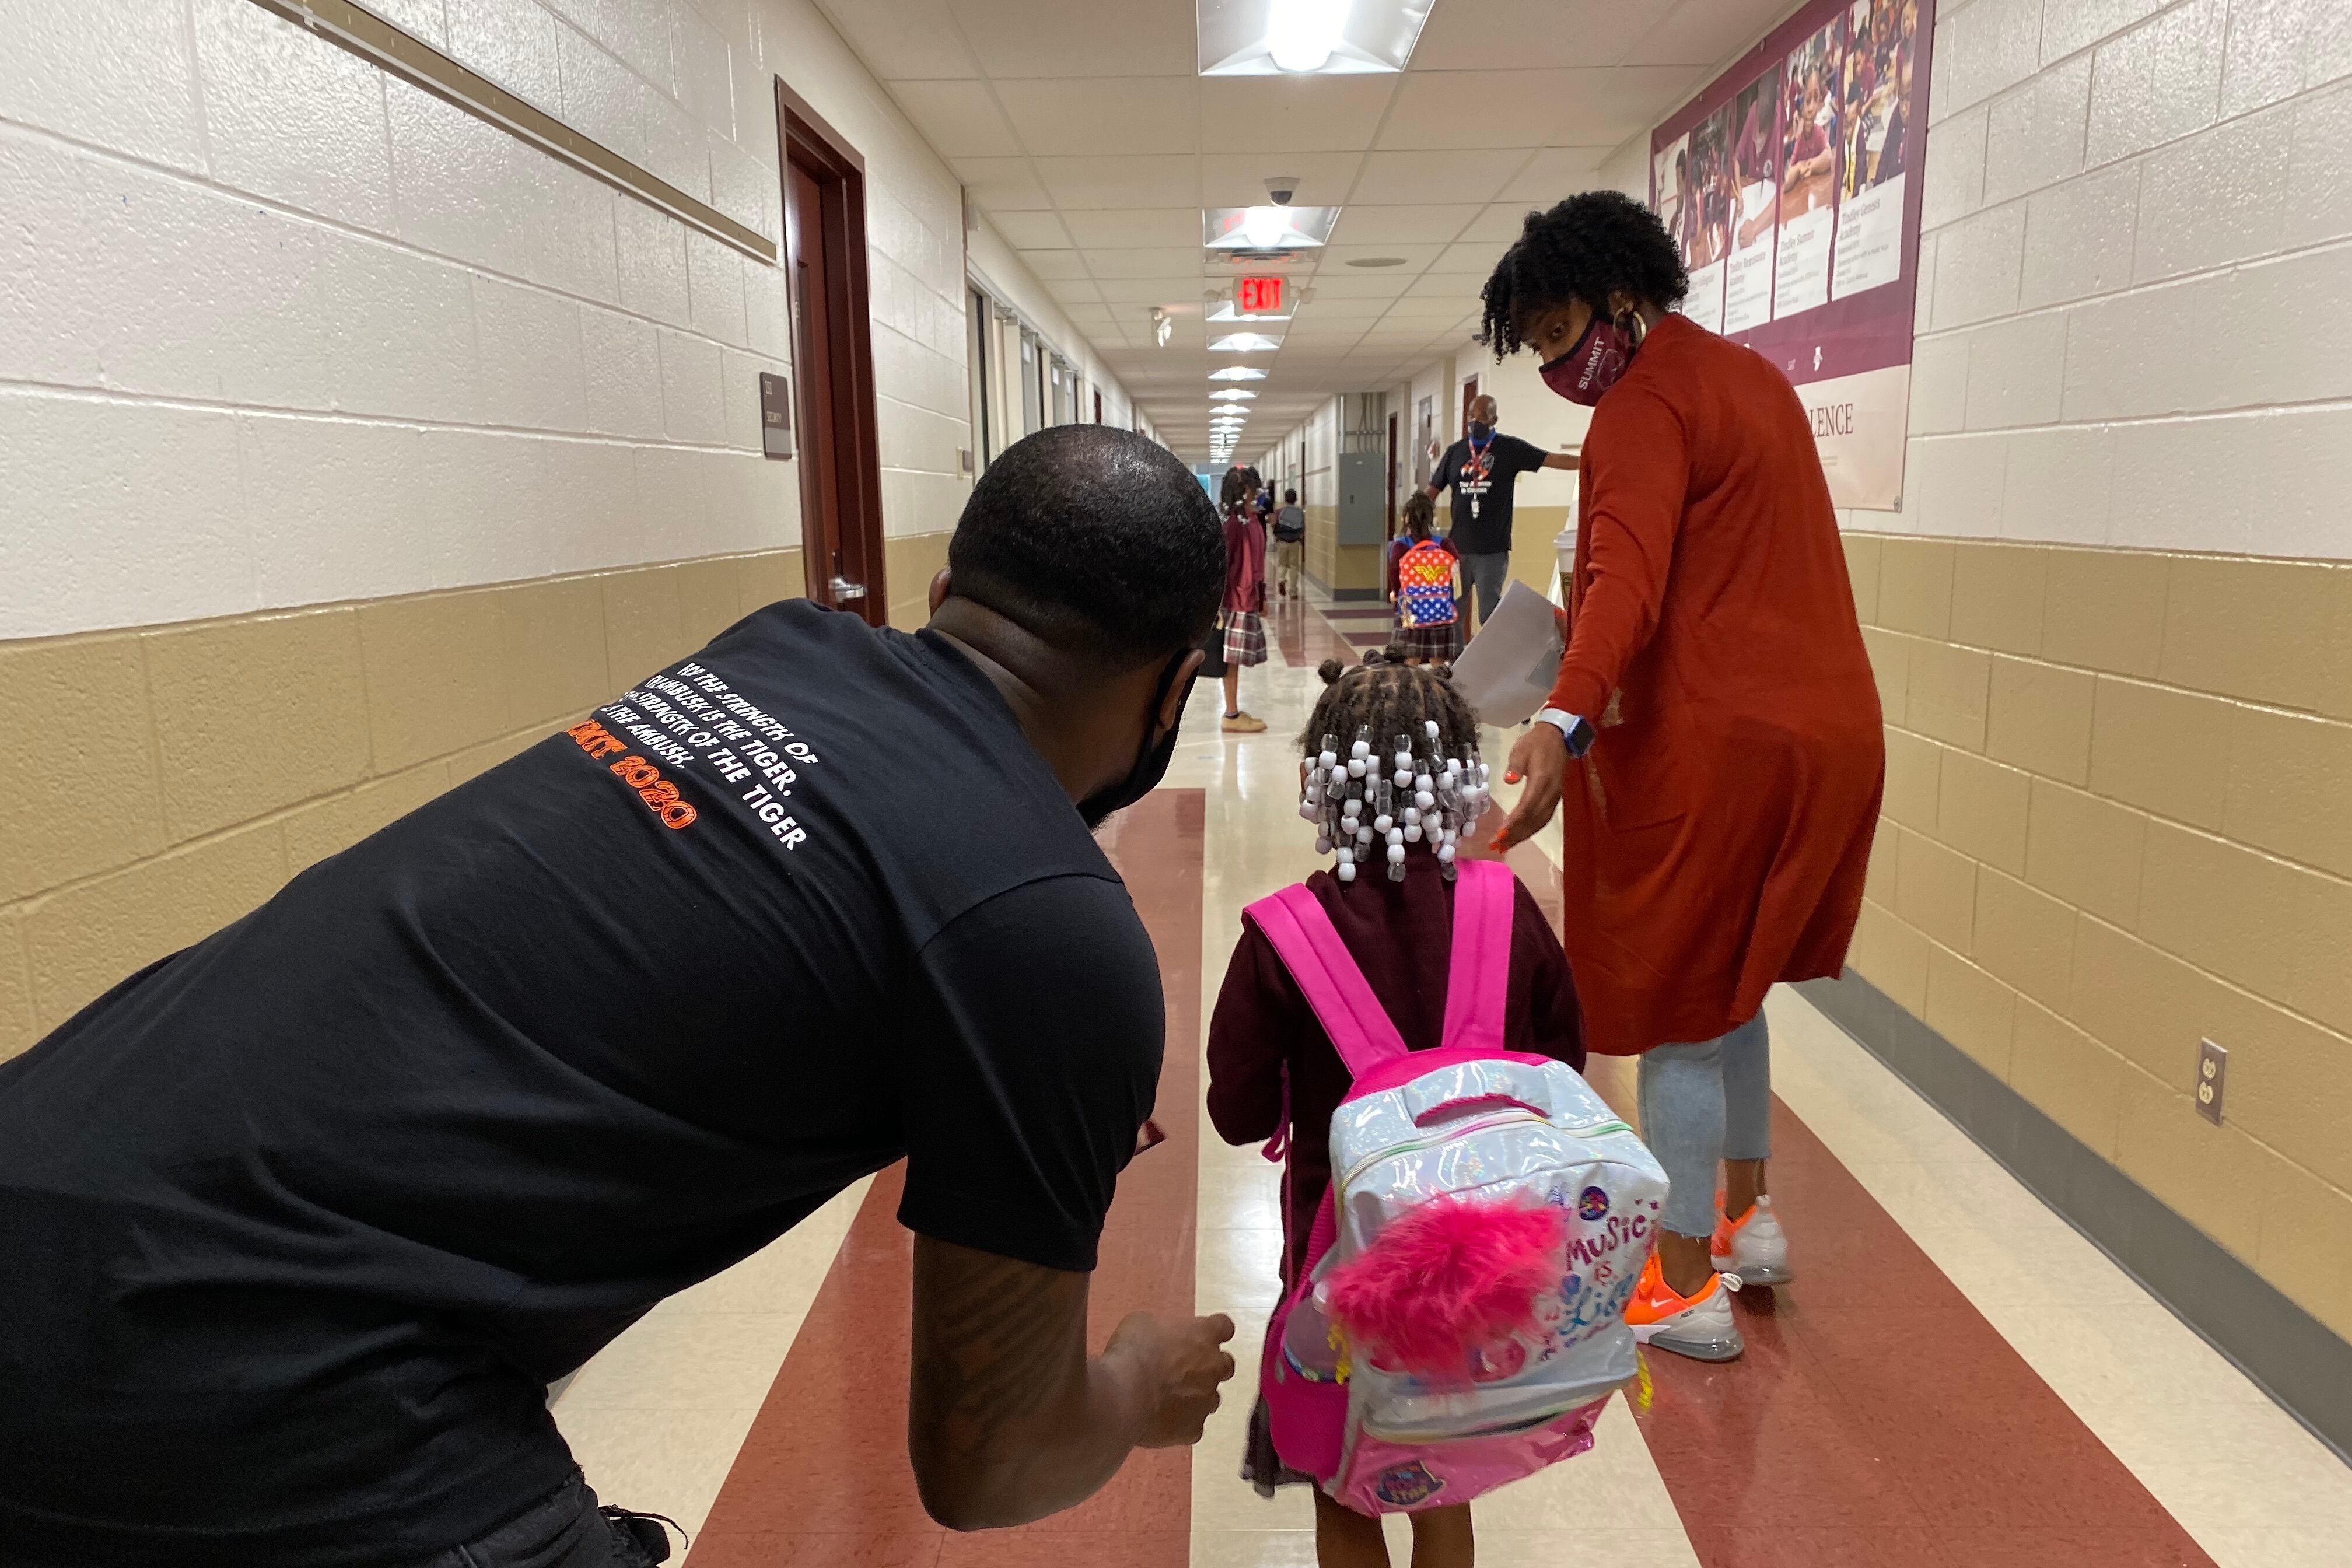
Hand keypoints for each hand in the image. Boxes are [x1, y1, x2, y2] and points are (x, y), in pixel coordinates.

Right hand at [1106, 1311, 1236, 1447]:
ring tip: (1168, 1398)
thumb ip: (1164, 1330)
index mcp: (1204, 1335)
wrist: (1124, 1395)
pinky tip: (1160, 1420)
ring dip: (1196, 1396)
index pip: (1223, 1327)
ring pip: (1211, 1399)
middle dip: (1210, 1366)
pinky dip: (1181, 1423)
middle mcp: (1213, 1367)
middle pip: (1226, 1365)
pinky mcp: (1194, 1430)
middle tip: (1185, 1368)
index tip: (1200, 1334)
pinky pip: (1193, 1426)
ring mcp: (1206, 1401)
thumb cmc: (1133, 1352)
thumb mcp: (1143, 1323)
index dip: (1213, 1331)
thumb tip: (1162, 1338)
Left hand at [1491, 724, 1565, 850]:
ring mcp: (1554, 797)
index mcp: (1541, 781)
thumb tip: (1509, 781)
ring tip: (1505, 846)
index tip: (1499, 833)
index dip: (1514, 822)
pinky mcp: (1554, 798)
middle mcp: (1550, 793)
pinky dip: (1531, 829)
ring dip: (1522, 835)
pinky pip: (1543, 818)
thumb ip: (1515, 766)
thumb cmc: (1535, 743)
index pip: (1527, 807)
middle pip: (1532, 819)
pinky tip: (1520, 836)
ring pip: (1539, 822)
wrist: (1557, 737)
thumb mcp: (1521, 749)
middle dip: (1515, 834)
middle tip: (1497, 846)